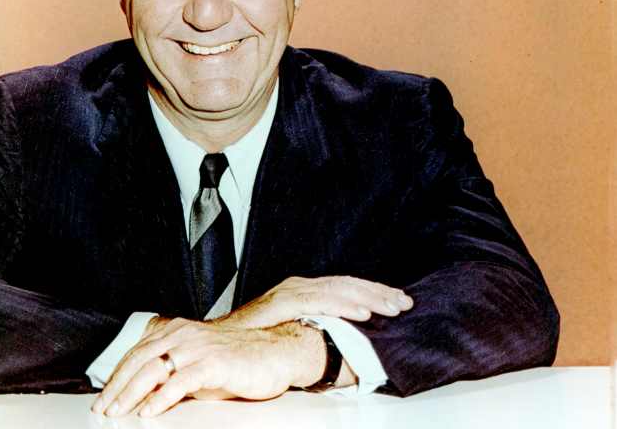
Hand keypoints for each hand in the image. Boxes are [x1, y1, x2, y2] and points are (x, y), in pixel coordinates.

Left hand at [91, 317, 325, 417]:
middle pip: (139, 360)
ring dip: (131, 393)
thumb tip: (142, 393)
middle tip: (103, 408)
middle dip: (117, 386)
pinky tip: (149, 411)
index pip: (137, 352)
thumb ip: (171, 370)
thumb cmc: (234, 360)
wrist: (272, 352)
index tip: (103, 396)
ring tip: (118, 412)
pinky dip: (160, 398)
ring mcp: (197, 347)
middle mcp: (183, 334)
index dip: (117, 375)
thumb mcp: (196, 362)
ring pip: (153, 369)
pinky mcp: (212, 363)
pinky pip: (180, 381)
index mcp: (176, 330)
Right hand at [216, 275, 412, 329]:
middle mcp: (299, 286)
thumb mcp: (292, 330)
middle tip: (404, 302)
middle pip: (346, 284)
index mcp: (304, 291)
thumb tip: (341, 338)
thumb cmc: (255, 340)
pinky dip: (343, 305)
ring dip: (368, 297)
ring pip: (337, 289)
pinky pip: (319, 302)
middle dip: (378, 292)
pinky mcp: (284, 303)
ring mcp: (292, 292)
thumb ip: (314, 328)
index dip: (372, 292)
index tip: (396, 300)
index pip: (344, 287)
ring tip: (391, 306)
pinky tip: (362, 312)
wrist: (221, 342)